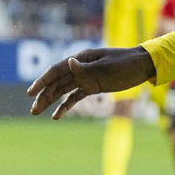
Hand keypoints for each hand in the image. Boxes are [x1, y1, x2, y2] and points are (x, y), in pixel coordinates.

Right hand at [27, 47, 156, 118]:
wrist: (143, 65)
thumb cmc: (126, 63)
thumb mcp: (107, 67)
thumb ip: (87, 68)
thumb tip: (69, 62)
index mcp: (81, 59)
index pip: (56, 70)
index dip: (42, 81)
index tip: (30, 93)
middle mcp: (80, 67)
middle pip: (56, 82)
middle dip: (43, 95)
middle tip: (33, 110)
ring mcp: (86, 77)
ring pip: (63, 90)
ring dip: (50, 101)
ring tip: (37, 112)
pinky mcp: (93, 86)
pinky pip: (75, 96)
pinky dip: (66, 105)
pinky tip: (57, 116)